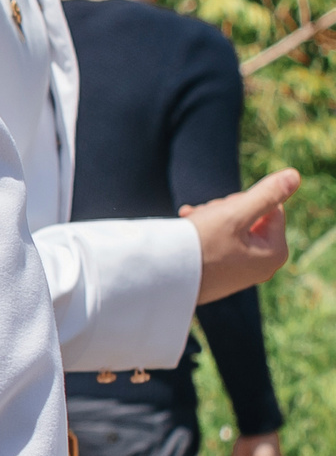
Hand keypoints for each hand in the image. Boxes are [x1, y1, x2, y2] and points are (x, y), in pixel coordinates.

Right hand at [184, 169, 300, 303]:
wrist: (161, 279)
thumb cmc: (199, 246)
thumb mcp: (234, 214)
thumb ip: (267, 194)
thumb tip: (294, 175)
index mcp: (275, 252)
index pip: (271, 207)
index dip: (243, 201)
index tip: (219, 210)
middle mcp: (263, 266)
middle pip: (253, 219)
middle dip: (226, 211)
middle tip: (202, 217)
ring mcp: (242, 273)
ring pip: (235, 231)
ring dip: (212, 220)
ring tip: (190, 224)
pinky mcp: (222, 277)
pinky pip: (222, 247)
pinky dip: (205, 236)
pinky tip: (185, 234)